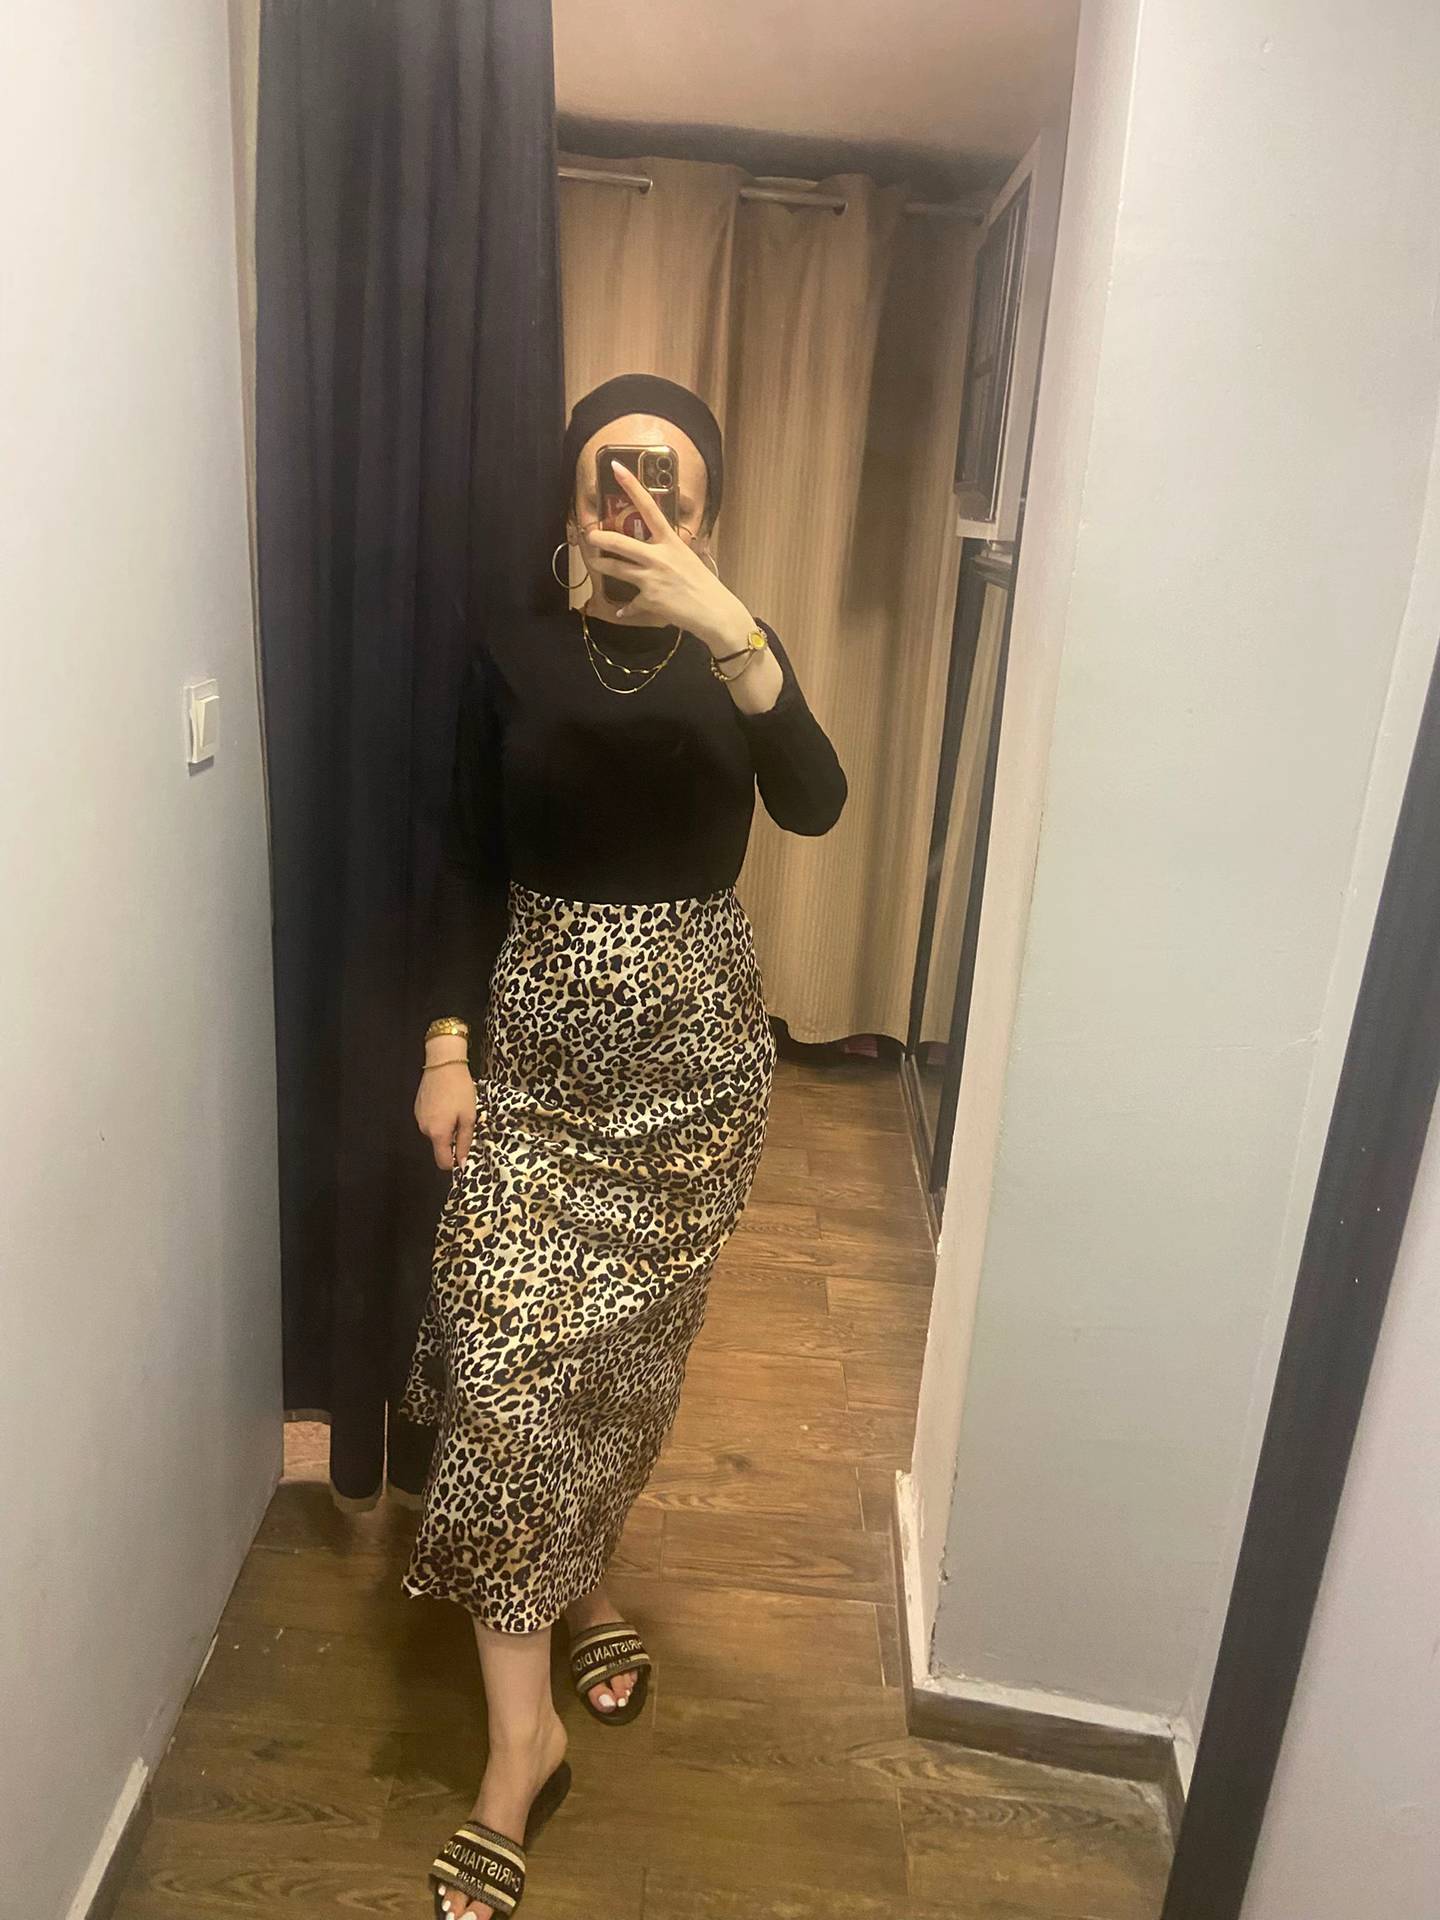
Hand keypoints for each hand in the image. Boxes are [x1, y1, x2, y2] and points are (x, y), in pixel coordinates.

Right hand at [414, 1061, 476, 1171]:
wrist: (443, 1064)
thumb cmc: (460, 1090)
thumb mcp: (469, 1117)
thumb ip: (464, 1142)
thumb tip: (462, 1163)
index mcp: (438, 1134)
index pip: (443, 1162)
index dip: (455, 1162)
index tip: (464, 1152)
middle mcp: (424, 1130)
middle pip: (439, 1146)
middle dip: (452, 1139)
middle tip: (464, 1120)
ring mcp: (418, 1118)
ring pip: (435, 1133)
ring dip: (446, 1127)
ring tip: (455, 1109)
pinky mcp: (417, 1108)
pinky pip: (430, 1121)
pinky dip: (439, 1118)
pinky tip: (446, 1103)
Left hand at [579, 461, 755, 655]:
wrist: (715, 612)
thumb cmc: (705, 585)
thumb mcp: (689, 559)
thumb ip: (670, 552)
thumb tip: (659, 551)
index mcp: (670, 542)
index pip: (648, 507)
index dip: (631, 486)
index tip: (616, 467)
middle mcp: (659, 557)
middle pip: (620, 542)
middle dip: (599, 538)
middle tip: (589, 534)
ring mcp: (652, 579)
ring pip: (616, 569)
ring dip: (602, 565)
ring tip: (594, 562)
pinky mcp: (649, 600)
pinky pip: (631, 604)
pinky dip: (627, 609)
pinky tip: (623, 611)